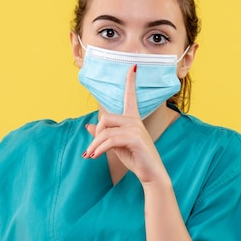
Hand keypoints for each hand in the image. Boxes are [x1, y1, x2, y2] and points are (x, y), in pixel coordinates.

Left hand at [82, 64, 166, 183]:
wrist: (151, 174)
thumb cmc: (136, 159)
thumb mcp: (116, 146)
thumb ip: (103, 135)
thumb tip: (89, 125)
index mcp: (133, 119)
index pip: (131, 96)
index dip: (130, 81)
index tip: (133, 66)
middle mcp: (135, 121)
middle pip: (106, 118)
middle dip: (96, 134)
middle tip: (92, 149)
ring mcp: (136, 129)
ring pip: (105, 131)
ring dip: (94, 145)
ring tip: (90, 155)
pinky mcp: (135, 139)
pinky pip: (110, 140)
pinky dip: (99, 149)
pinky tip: (94, 157)